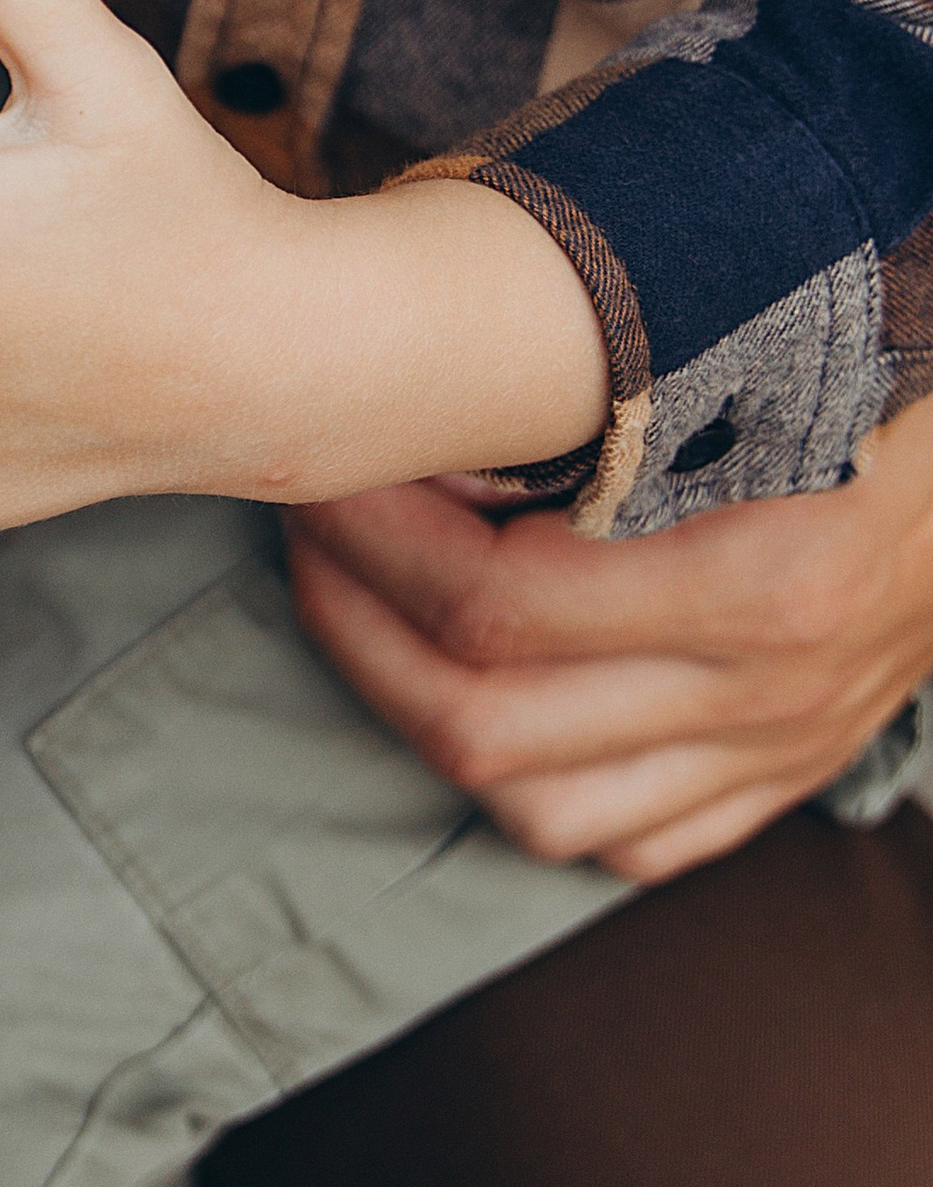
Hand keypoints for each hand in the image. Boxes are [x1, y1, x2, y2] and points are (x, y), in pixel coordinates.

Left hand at [285, 396, 932, 880]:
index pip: (489, 603)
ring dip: (416, 715)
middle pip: (481, 722)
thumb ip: (597, 372)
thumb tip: (421, 355)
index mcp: (761, 576)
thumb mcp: (752, 345)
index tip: (320, 467)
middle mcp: (764, 689)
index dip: (369, 539)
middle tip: (310, 534)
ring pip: (532, 806)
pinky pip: (626, 842)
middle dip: (353, 627)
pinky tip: (492, 701)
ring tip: (368, 613)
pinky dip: (537, 791)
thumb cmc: (879, 362)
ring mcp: (776, 749)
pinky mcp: (786, 777)